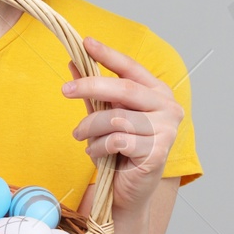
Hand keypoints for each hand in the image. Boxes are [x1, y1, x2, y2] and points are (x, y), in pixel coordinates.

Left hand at [63, 37, 182, 214]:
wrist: (129, 190)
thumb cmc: (119, 149)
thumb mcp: (104, 115)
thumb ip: (93, 91)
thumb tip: (73, 62)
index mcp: (158, 92)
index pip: (131, 67)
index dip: (108, 54)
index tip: (86, 43)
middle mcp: (168, 107)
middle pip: (124, 89)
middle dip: (90, 86)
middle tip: (65, 90)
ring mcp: (166, 130)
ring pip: (116, 118)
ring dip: (90, 128)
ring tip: (81, 136)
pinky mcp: (158, 152)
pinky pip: (117, 140)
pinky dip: (98, 146)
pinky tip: (95, 152)